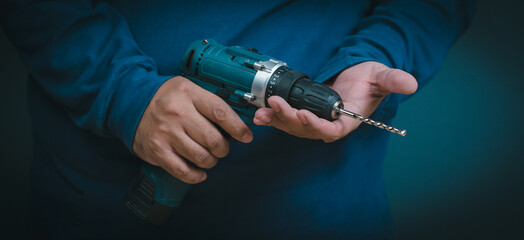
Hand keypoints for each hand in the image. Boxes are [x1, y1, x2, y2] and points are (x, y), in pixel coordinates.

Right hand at [133, 76, 252, 183]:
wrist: (131, 102)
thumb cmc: (166, 98)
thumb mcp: (188, 89)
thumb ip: (209, 102)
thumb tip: (237, 122)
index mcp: (188, 94)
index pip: (221, 112)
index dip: (238, 128)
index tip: (246, 136)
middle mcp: (177, 113)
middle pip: (214, 139)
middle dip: (224, 149)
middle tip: (222, 148)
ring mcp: (166, 133)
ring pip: (201, 157)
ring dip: (211, 161)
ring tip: (209, 157)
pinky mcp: (157, 151)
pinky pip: (183, 171)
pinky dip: (196, 176)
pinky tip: (200, 172)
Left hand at [253, 61, 417, 141]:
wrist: (357, 77)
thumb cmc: (370, 80)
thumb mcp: (382, 77)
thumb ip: (394, 80)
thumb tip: (410, 84)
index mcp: (347, 122)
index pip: (331, 130)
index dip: (316, 125)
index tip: (302, 114)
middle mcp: (329, 125)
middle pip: (306, 130)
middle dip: (288, 118)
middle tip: (275, 104)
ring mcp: (314, 121)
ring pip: (292, 127)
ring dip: (276, 120)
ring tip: (262, 111)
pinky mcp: (302, 114)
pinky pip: (286, 120)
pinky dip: (272, 117)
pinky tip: (259, 113)